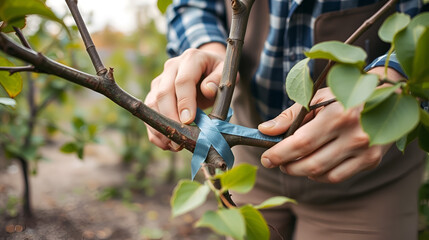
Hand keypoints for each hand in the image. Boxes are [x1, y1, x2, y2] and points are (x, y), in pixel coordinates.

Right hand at [144, 43, 225, 150]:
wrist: (205, 68)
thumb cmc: (217, 73)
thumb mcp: (225, 73)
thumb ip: (219, 79)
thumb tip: (208, 89)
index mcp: (191, 59)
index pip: (183, 82)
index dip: (184, 102)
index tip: (188, 121)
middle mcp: (171, 67)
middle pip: (163, 93)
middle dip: (170, 118)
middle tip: (181, 138)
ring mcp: (160, 80)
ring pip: (152, 104)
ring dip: (160, 127)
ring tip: (175, 144)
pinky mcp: (154, 93)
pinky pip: (148, 113)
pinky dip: (155, 131)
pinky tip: (167, 144)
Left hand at [258, 87, 390, 182]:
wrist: (387, 96)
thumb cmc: (343, 95)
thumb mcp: (316, 98)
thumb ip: (290, 116)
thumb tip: (265, 130)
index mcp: (338, 114)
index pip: (301, 143)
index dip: (280, 154)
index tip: (266, 159)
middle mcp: (354, 135)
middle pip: (310, 163)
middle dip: (287, 166)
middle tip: (277, 162)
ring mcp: (365, 150)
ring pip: (322, 174)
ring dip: (301, 172)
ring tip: (293, 162)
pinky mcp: (371, 160)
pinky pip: (337, 177)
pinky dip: (319, 175)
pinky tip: (314, 165)